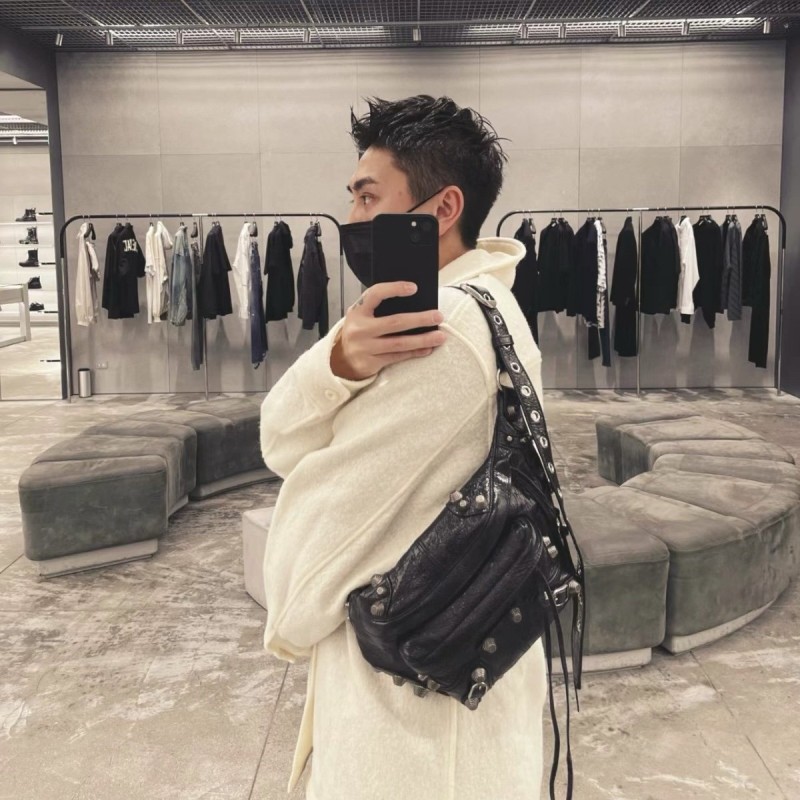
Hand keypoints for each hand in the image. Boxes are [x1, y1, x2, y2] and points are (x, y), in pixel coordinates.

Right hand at [331, 282, 446, 380]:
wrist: (340, 361)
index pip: (375, 294)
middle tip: (438, 316)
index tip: (414, 288)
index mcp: (357, 311)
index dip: (394, 289)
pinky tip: (427, 349)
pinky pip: (397, 357)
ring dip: (422, 339)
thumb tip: (414, 303)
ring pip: (399, 343)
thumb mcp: (361, 317)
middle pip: (394, 322)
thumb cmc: (358, 333)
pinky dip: (415, 353)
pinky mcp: (370, 362)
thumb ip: (378, 309)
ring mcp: (364, 347)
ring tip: (440, 336)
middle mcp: (359, 329)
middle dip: (419, 319)